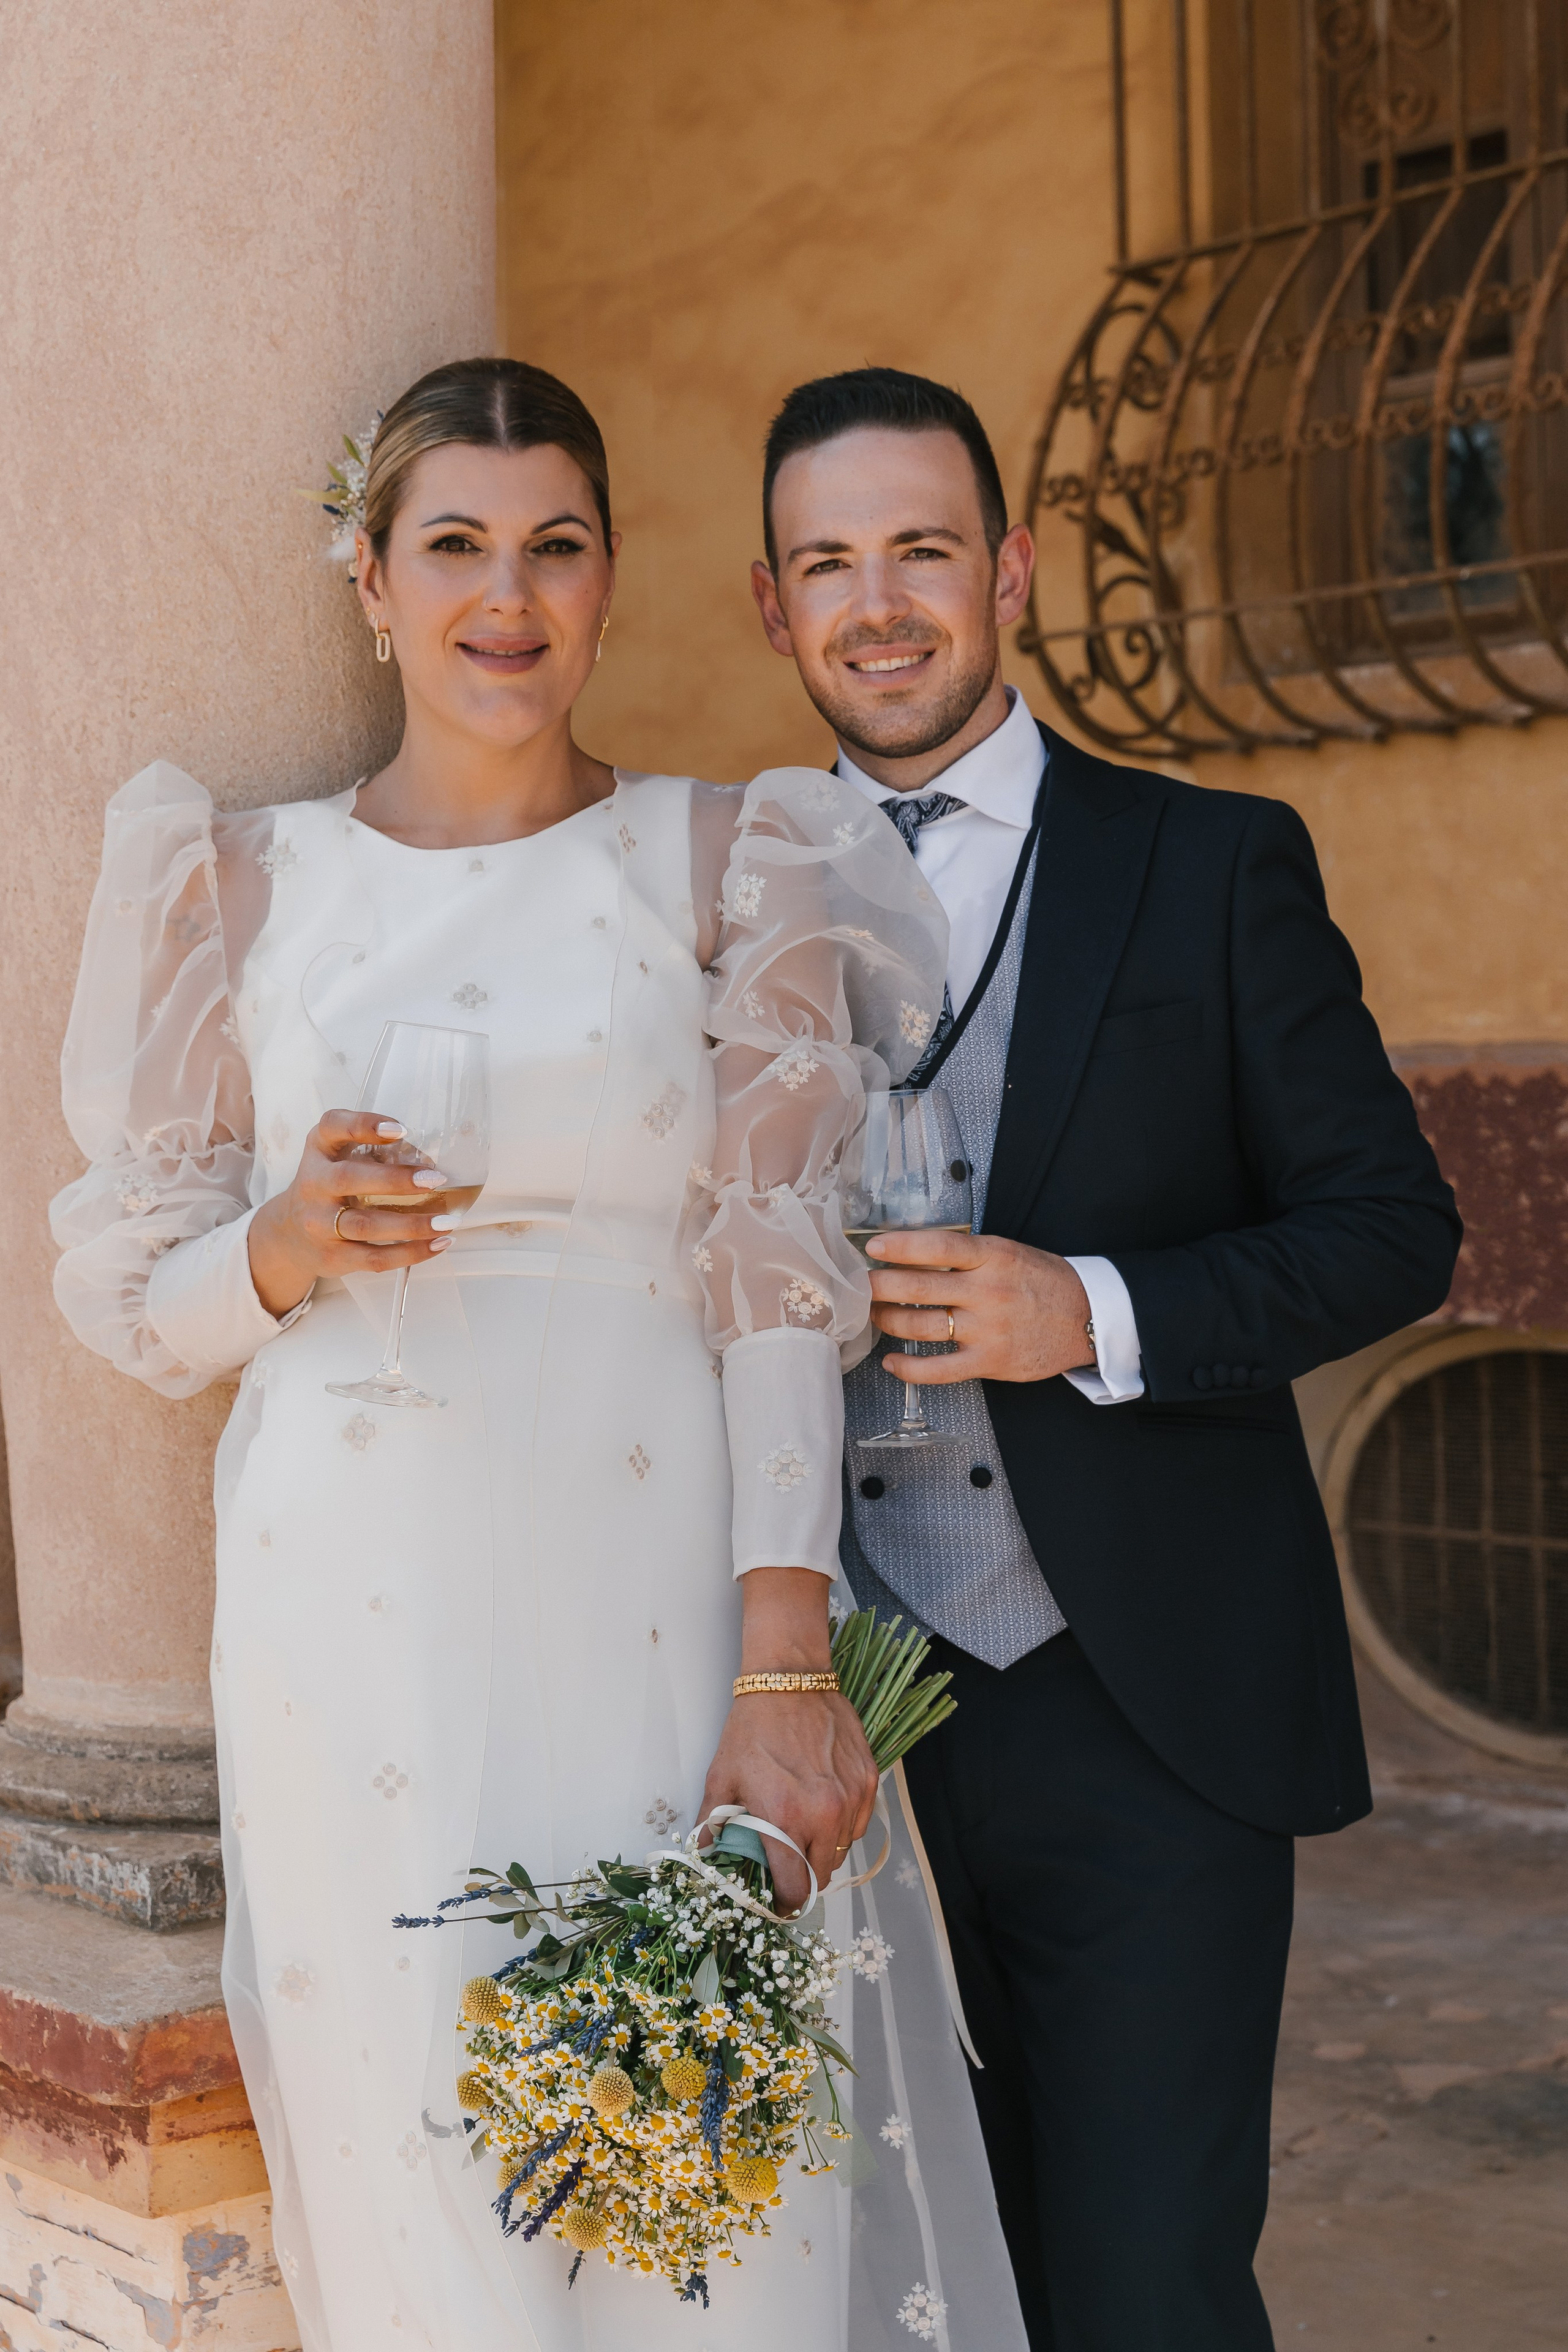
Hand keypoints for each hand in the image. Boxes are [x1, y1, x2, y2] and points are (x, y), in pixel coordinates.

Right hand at [246, 1109, 455, 1317]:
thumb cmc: (329, 1187)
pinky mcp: (331, 1257)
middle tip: (436, 1179)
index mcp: (318, 1150)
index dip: (364, 1124)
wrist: (289, 1235)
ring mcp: (318, 1223)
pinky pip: (374, 1258)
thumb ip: (371, 1149)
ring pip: (366, 1225)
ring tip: (447, 1221)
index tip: (400, 1130)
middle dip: (395, 1180)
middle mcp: (313, 1184)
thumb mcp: (336, 1156)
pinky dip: (411, 1253)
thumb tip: (430, 1163)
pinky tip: (438, 1243)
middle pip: (349, 1179)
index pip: (332, 1126)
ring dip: (412, 1224)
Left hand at [698, 1567, 877, 1914]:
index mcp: (784, 1819)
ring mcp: (851, 1798)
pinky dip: (842, 1826)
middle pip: (821, 1877)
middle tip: (786, 1865)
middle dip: (803, 1879)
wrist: (791, 1682)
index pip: (795, 1889)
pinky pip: (858, 1824)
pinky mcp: (868, 1781)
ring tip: (802, 1831)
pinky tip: (823, 1808)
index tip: (776, 1901)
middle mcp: (824, 1815)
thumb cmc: (753, 1728)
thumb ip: (710, 1823)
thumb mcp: (722, 1776)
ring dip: (823, 1852)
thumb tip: (702, 1856)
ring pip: (842, 1851)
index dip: (784, 1903)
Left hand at [867, 1229, 1096, 1384]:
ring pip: (921, 1325)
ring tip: (872, 1315)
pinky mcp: (990, 1362)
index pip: (936, 1248)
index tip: (873, 1247)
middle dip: (879, 1286)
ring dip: (887, 1320)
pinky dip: (909, 1367)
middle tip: (858, 1285)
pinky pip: (939, 1369)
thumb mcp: (1010, 1253)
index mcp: (993, 1257)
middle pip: (917, 1287)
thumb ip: (969, 1254)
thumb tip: (916, 1253)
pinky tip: (892, 1362)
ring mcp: (987, 1329)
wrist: (1087, 1317)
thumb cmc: (1044, 1282)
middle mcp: (987, 1291)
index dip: (900, 1246)